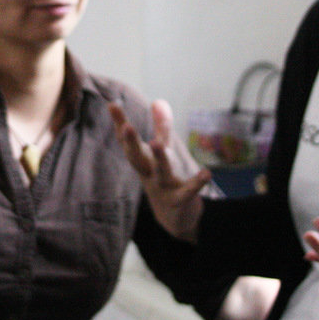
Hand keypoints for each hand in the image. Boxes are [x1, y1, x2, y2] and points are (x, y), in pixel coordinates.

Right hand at [109, 99, 210, 241]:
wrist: (173, 218)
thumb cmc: (164, 179)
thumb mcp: (162, 153)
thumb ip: (161, 127)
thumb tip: (158, 101)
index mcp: (143, 161)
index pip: (128, 141)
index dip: (120, 123)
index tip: (111, 105)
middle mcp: (148, 174)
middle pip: (137, 157)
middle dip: (130, 143)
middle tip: (126, 126)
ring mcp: (162, 188)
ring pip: (160, 173)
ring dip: (159, 159)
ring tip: (157, 144)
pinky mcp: (180, 201)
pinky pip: (188, 192)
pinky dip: (197, 183)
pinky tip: (207, 173)